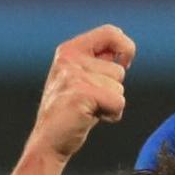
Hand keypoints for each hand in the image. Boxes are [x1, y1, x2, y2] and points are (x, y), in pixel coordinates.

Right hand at [29, 24, 133, 160]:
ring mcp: (73, 76)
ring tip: (88, 110)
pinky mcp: (81, 94)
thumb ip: (99, 63)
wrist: (49, 142)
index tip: (124, 64)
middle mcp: (70, 59)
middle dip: (113, 89)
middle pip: (118, 70)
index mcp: (70, 50)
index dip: (126, 48)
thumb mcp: (82, 79)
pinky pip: (117, 103)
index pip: (111, 32)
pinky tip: (91, 118)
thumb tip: (124, 53)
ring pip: (119, 88)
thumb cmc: (70, 112)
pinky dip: (111, 115)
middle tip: (90, 101)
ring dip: (110, 104)